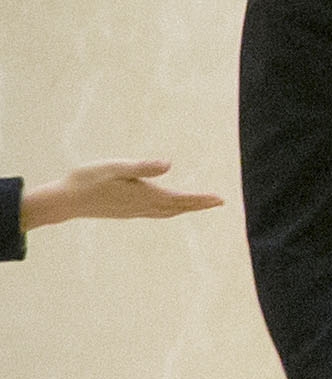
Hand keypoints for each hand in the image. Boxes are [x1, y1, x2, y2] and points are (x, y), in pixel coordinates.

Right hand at [24, 158, 223, 228]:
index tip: (221, 200)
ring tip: (198, 205)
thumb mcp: (116, 168)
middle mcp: (142, 207)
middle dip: (198, 205)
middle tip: (217, 202)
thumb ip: (143, 167)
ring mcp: (133, 212)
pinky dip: (167, 211)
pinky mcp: (124, 212)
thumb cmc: (87, 180)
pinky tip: (165, 208)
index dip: (201, 200)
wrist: (64, 201)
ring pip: (166, 213)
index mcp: (144, 196)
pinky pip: (154, 214)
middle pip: (177, 208)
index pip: (180, 200)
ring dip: (184, 209)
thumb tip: (169, 164)